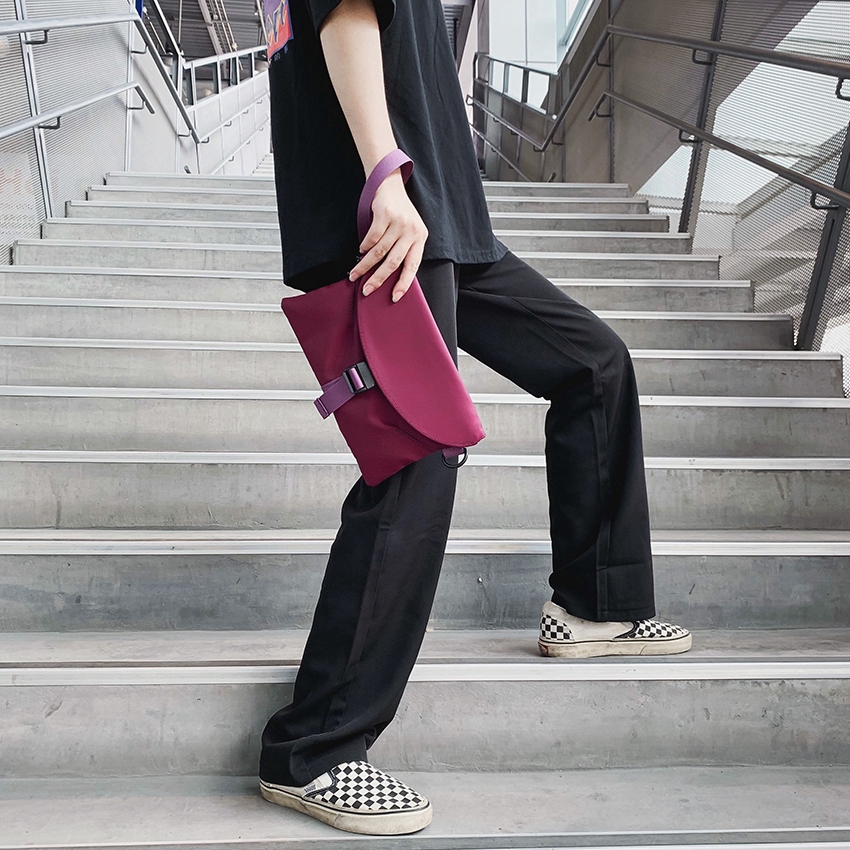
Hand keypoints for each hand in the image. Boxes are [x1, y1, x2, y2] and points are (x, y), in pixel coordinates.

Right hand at [348, 170, 427, 301]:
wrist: (391, 184)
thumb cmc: (399, 213)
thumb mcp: (407, 231)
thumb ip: (403, 249)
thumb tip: (388, 277)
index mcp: (420, 239)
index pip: (412, 266)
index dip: (404, 283)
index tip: (394, 297)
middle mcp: (411, 231)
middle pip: (393, 262)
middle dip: (378, 279)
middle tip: (367, 290)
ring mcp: (399, 222)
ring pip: (379, 251)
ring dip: (365, 265)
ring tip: (355, 274)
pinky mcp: (385, 214)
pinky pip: (372, 237)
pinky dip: (364, 247)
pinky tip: (361, 251)